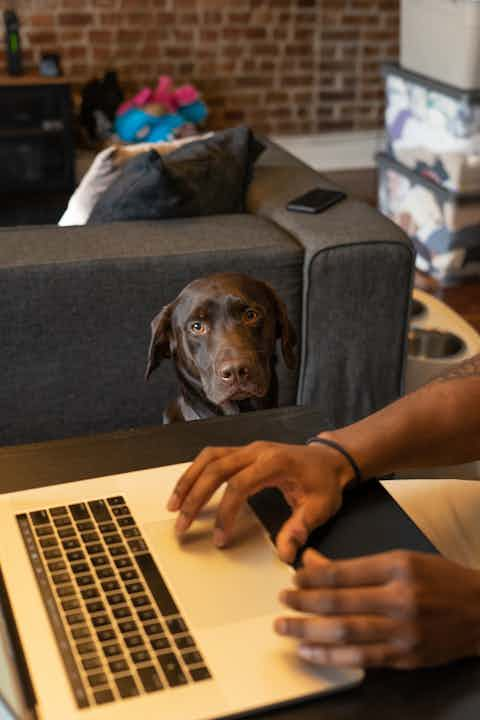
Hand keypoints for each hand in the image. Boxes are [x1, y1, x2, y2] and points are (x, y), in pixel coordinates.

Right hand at [167, 441, 352, 562]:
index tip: (220, 539)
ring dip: (188, 481)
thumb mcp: (321, 508)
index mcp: (274, 462)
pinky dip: (195, 472)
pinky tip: (185, 490)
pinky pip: (212, 457)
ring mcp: (247, 448)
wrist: (329, 459)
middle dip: (194, 497)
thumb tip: (285, 553)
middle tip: (181, 525)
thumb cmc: (324, 482)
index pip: (239, 485)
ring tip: (173, 506)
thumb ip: (300, 528)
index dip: (226, 512)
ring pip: (208, 458)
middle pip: (215, 468)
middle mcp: (256, 450)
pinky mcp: (242, 452)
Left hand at [275, 548, 479, 668]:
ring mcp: (403, 631)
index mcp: (398, 566)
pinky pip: (360, 658)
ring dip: (308, 630)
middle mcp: (400, 598)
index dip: (312, 576)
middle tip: (282, 600)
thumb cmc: (440, 579)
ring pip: (344, 632)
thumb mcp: (401, 559)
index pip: (343, 572)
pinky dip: (331, 655)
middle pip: (339, 602)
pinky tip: (310, 651)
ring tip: (284, 627)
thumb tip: (313, 561)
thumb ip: (356, 564)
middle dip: (303, 602)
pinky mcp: (405, 656)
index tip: (294, 577)